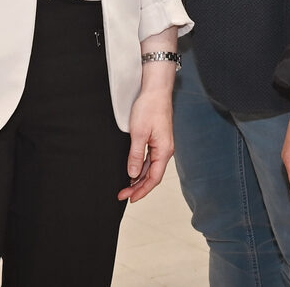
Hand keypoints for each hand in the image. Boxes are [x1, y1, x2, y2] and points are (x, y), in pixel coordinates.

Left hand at [119, 83, 174, 201]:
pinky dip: (141, 167)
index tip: (130, 198)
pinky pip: (150, 159)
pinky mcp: (158, 140)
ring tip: (126, 186)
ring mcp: (162, 145)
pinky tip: (133, 171)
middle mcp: (166, 150)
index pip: (154, 178)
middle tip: (123, 195)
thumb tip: (132, 173)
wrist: (156, 90)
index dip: (142, 190)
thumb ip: (136, 155)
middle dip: (138, 187)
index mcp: (164, 151)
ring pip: (151, 168)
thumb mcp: (138, 133)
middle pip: (153, 175)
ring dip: (139, 178)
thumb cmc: (149, 108)